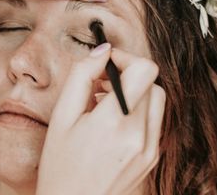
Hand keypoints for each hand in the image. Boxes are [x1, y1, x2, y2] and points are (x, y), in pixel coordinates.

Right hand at [36, 45, 165, 194]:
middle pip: (152, 82)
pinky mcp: (152, 159)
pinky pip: (154, 122)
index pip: (145, 70)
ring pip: (156, 101)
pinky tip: (112, 124)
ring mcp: (150, 150)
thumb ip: (82, 76)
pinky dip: (137, 113)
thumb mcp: (61, 116)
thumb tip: (103, 50)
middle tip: (100, 85)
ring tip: (104, 105)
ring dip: (135, 94)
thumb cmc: (60, 166)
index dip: (126, 58)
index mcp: (114, 123)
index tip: (106, 65)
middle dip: (128, 76)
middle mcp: (139, 137)